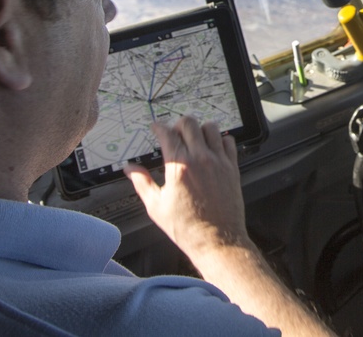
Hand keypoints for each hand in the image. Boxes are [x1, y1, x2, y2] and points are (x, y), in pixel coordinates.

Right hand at [124, 116, 250, 258]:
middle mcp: (200, 159)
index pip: (168, 134)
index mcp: (179, 167)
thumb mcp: (156, 207)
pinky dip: (220, 140)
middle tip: (174, 133)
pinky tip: (213, 149)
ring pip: (211, 128)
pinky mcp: (232, 167)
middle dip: (178, 124)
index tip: (156, 128)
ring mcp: (219, 161)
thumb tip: (130, 169)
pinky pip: (228, 141)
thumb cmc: (187, 227)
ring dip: (199, 129)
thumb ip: (142, 183)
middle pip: (189, 123)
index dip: (159, 127)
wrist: (217, 239)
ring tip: (193, 139)